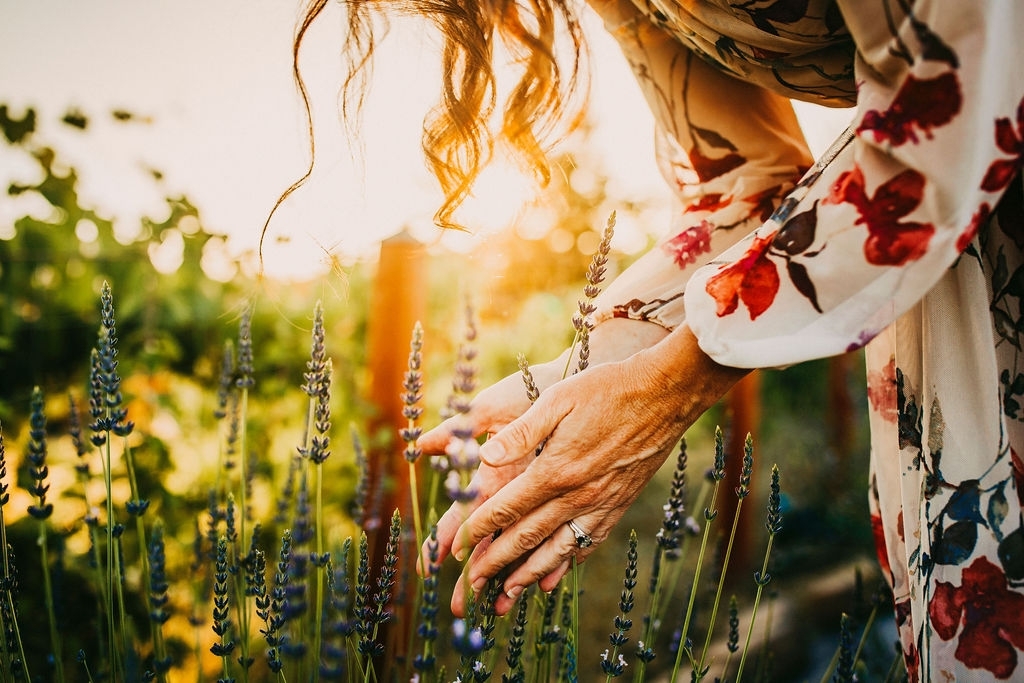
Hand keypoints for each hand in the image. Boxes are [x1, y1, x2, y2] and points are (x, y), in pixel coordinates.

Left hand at [416, 319, 669, 577]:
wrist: (666, 395)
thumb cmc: (608, 388)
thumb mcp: (558, 400)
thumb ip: (521, 432)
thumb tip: (485, 455)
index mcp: (555, 469)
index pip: (507, 508)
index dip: (478, 530)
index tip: (456, 547)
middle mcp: (578, 494)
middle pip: (528, 537)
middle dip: (495, 562)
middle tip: (469, 586)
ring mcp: (602, 502)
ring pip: (559, 548)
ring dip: (530, 574)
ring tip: (508, 593)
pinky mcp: (621, 502)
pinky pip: (590, 540)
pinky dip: (569, 559)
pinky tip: (559, 569)